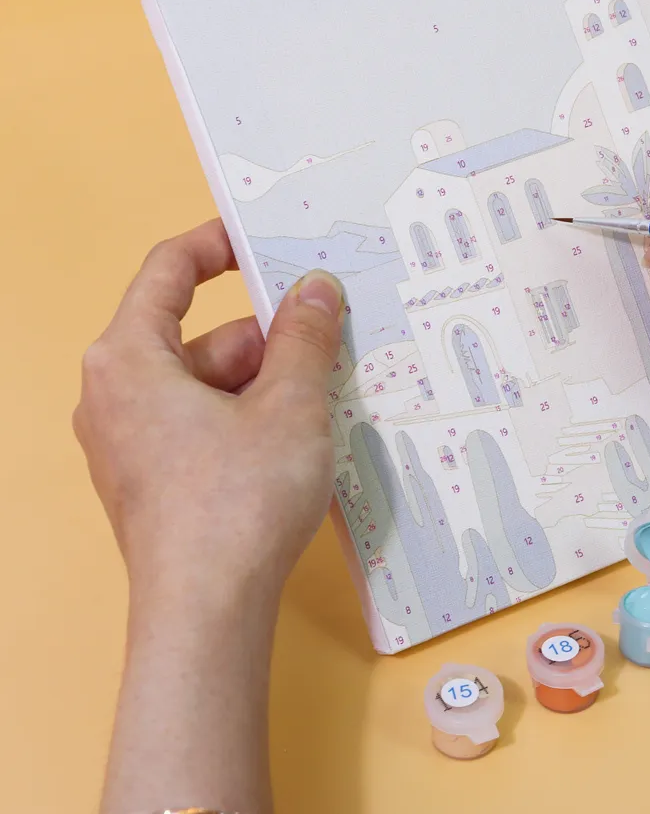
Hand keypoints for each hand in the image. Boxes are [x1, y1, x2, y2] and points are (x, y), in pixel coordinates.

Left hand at [74, 218, 344, 603]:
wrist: (207, 615)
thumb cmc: (237, 502)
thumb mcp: (288, 404)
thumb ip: (303, 336)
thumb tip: (315, 289)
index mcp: (128, 358)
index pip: (168, 271)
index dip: (219, 245)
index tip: (266, 241)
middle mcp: (114, 395)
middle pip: (198, 335)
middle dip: (266, 335)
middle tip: (329, 334)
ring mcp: (128, 442)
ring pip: (205, 384)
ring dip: (266, 381)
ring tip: (328, 392)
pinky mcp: (150, 480)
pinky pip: (201, 423)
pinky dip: (248, 416)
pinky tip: (299, 435)